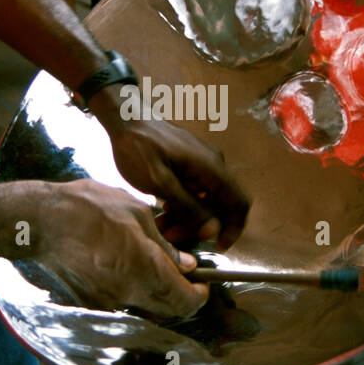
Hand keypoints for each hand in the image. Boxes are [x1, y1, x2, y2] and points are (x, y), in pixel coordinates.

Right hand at [28, 179, 208, 318]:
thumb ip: (164, 244)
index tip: (202, 284)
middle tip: (183, 273)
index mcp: (145, 270)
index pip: (185, 301)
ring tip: (151, 261)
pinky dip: (134, 287)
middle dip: (181, 295)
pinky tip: (125, 262)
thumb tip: (186, 264)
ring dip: (157, 290)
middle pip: (169, 309)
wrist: (39, 222)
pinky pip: (124, 300)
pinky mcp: (93, 301)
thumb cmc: (87, 208)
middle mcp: (129, 293)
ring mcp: (109, 301)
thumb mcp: (136, 213)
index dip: (199, 295)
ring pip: (147, 305)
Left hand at [89, 97, 250, 249]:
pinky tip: (162, 210)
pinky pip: (195, 191)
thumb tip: (213, 231)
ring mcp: (202, 163)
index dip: (233, 229)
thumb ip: (188, 207)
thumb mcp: (159, 183)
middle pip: (220, 206)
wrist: (124, 117)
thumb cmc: (138, 147)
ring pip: (205, 200)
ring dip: (188, 218)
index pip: (239, 203)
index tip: (216, 247)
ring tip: (162, 227)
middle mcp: (213, 165)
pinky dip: (182, 205)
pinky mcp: (190, 163)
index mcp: (211, 168)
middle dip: (199, 227)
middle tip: (172, 237)